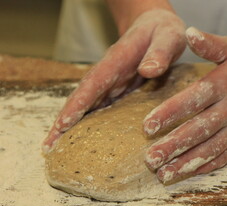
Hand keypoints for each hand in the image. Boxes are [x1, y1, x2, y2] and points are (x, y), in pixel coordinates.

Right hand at [43, 9, 185, 151]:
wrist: (156, 27)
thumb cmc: (163, 31)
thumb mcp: (168, 37)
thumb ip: (160, 52)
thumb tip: (148, 69)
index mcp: (119, 59)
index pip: (94, 82)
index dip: (79, 103)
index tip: (63, 123)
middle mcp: (110, 73)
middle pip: (83, 97)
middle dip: (65, 120)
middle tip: (49, 146)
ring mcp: (112, 82)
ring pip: (88, 105)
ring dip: (72, 125)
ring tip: (57, 148)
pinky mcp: (117, 89)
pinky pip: (101, 107)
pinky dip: (90, 122)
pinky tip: (85, 139)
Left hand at [143, 27, 226, 183]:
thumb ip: (211, 44)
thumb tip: (187, 32)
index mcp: (224, 84)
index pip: (191, 101)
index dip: (168, 114)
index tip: (147, 127)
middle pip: (197, 130)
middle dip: (172, 146)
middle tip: (150, 160)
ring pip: (210, 148)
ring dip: (186, 163)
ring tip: (165, 175)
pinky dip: (209, 165)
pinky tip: (191, 173)